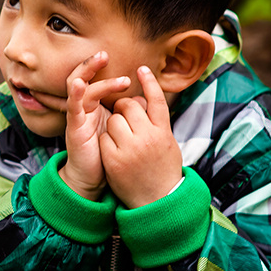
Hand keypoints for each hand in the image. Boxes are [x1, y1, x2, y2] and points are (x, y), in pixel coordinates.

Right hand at [56, 52, 130, 199]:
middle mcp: (82, 108)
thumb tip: (143, 97)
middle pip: (80, 78)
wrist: (92, 177)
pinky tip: (79, 84)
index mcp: (92, 106)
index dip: (99, 67)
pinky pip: (72, 109)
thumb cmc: (105, 152)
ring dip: (99, 82)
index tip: (115, 59)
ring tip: (121, 81)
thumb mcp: (119, 128)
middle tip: (104, 55)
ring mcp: (77, 117)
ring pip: (81, 91)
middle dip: (91, 65)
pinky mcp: (74, 129)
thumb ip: (128, 112)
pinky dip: (75, 94)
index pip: (93, 79)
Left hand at [100, 66, 183, 206]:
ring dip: (114, 126)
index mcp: (163, 131)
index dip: (149, 83)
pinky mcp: (114, 160)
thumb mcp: (167, 143)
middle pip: (129, 106)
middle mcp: (148, 138)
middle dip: (123, 108)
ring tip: (122, 141)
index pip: (157, 100)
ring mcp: (130, 149)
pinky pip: (104, 138)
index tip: (141, 68)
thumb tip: (143, 103)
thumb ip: (156, 123)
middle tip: (125, 119)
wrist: (156, 201)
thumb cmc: (162, 169)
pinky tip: (114, 153)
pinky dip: (106, 142)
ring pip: (114, 120)